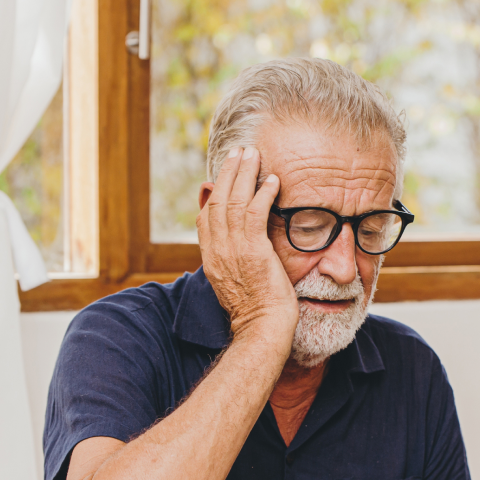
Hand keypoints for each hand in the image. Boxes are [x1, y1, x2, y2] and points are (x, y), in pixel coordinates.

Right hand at [197, 146, 297, 344]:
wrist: (262, 328)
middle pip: (217, 201)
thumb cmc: (257, 310)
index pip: (206, 217)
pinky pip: (255, 212)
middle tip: (239, 152)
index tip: (223, 175)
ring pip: (233, 201)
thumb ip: (236, 259)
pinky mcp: (252, 250)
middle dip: (228, 174)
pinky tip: (273, 180)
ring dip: (244, 174)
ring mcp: (232, 249)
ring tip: (254, 154)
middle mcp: (217, 250)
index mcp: (211, 258)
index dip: (215, 193)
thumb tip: (241, 244)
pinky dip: (263, 193)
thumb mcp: (238, 282)